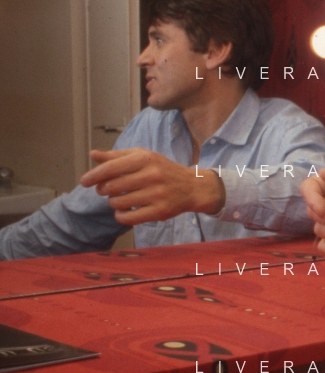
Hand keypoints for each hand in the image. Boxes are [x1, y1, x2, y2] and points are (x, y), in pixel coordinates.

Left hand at [80, 149, 225, 225]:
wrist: (193, 186)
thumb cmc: (163, 170)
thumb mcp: (143, 157)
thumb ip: (117, 156)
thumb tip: (93, 154)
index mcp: (145, 159)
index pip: (110, 168)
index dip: (93, 175)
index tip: (84, 182)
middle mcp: (151, 175)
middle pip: (111, 187)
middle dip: (103, 190)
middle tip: (107, 190)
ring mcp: (156, 194)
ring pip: (118, 203)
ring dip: (113, 202)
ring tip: (119, 199)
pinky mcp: (160, 212)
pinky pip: (128, 218)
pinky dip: (120, 215)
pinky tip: (123, 211)